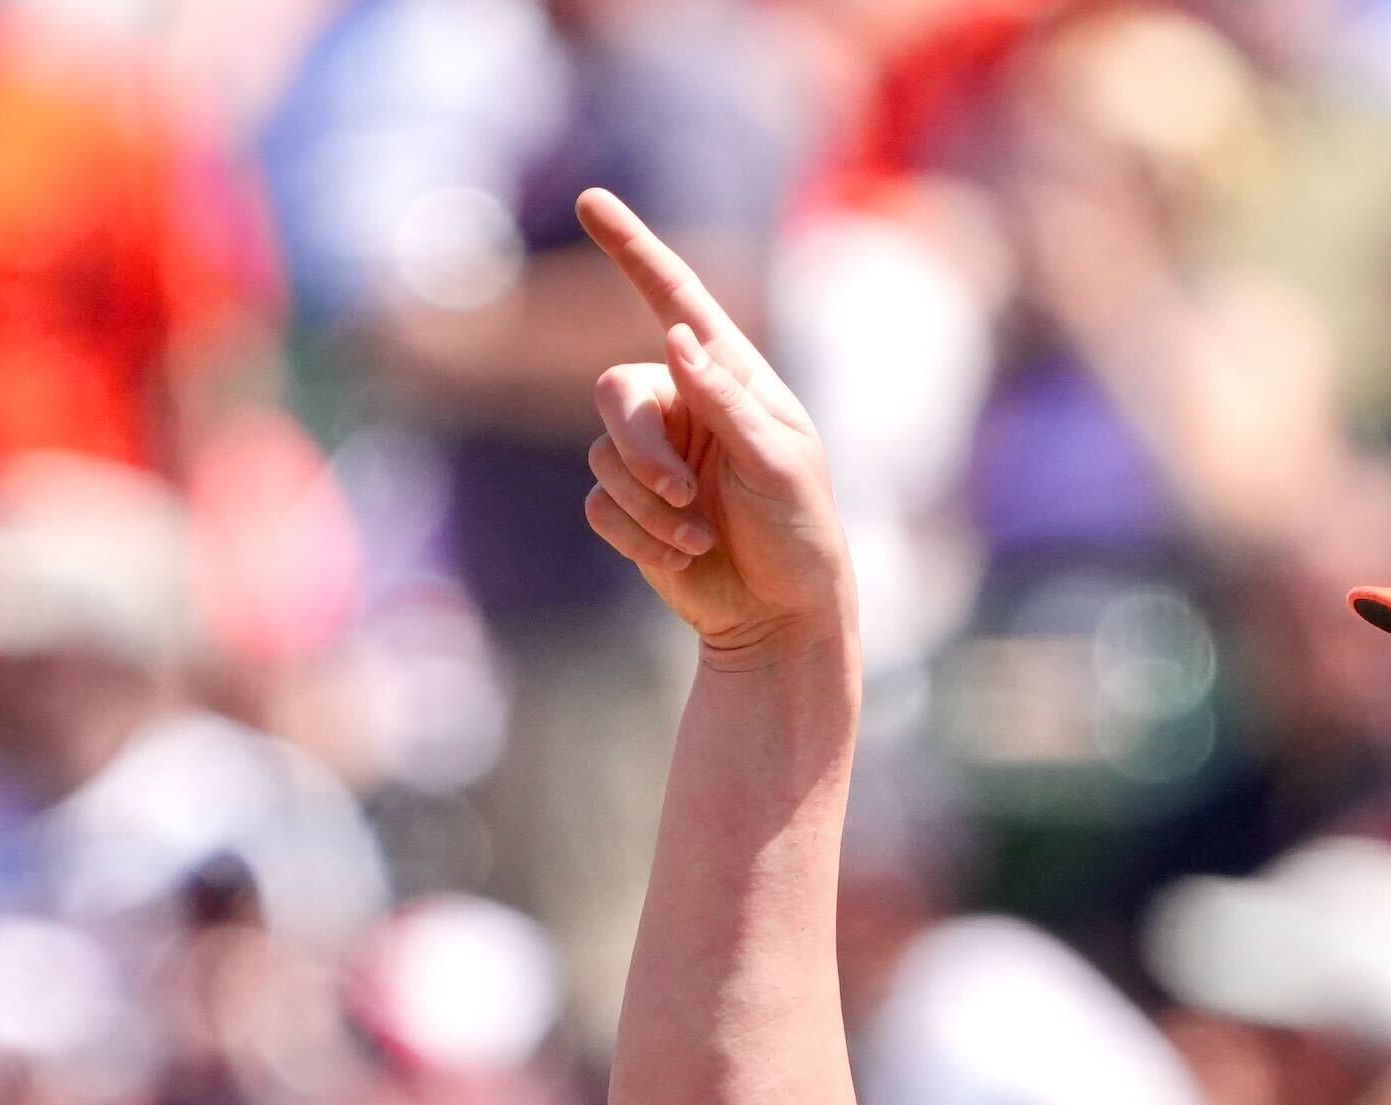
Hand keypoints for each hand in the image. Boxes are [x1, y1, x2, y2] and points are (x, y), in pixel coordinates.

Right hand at [574, 189, 853, 663]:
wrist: (782, 617)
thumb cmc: (798, 532)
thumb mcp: (778, 463)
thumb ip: (726, 402)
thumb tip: (676, 338)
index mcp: (727, 377)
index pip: (672, 298)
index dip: (632, 248)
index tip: (593, 201)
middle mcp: (682, 405)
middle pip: (614, 391)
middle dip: (641, 447)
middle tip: (684, 492)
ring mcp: (652, 457)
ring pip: (603, 455)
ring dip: (650, 503)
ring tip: (701, 534)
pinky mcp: (628, 508)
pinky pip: (600, 505)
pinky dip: (640, 535)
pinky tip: (686, 556)